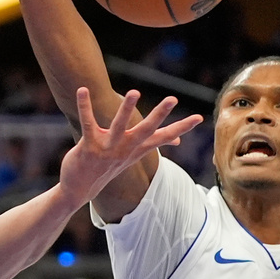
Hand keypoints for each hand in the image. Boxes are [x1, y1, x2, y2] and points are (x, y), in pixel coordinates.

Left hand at [59, 88, 202, 203]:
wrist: (80, 189)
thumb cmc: (107, 166)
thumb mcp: (133, 155)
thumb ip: (153, 144)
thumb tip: (177, 142)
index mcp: (136, 149)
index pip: (163, 137)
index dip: (182, 128)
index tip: (199, 118)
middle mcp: (125, 149)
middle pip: (146, 130)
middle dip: (159, 114)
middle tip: (173, 99)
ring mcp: (107, 149)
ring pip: (119, 127)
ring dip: (126, 109)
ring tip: (135, 92)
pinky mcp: (89, 147)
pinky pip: (88, 123)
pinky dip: (85, 106)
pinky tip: (83, 89)